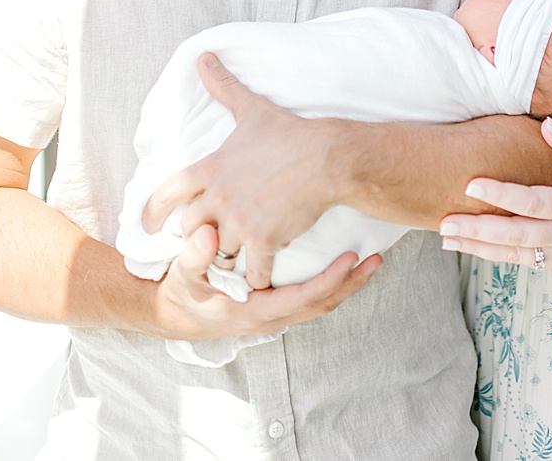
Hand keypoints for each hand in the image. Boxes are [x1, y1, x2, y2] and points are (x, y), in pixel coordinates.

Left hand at [142, 53, 347, 289]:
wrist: (331, 157)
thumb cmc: (291, 134)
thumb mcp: (252, 110)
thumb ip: (223, 86)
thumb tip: (204, 57)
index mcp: (209, 169)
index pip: (163, 197)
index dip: (152, 216)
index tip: (151, 229)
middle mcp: (217, 197)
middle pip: (191, 231)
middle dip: (200, 237)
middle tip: (212, 241)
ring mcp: (238, 221)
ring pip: (219, 253)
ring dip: (228, 258)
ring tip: (239, 259)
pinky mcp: (263, 240)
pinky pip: (251, 271)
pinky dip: (256, 277)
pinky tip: (263, 276)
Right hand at [150, 220, 380, 341]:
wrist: (175, 314)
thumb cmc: (183, 293)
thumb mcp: (182, 276)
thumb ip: (194, 258)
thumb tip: (208, 235)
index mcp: (253, 311)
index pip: (302, 298)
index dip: (329, 280)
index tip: (350, 258)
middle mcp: (271, 316)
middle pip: (322, 304)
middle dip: (351, 283)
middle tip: (376, 258)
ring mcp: (276, 312)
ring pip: (321, 303)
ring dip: (348, 284)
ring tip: (373, 259)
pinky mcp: (277, 304)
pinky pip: (313, 297)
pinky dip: (333, 283)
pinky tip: (347, 263)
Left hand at [439, 119, 551, 270]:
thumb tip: (545, 124)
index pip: (533, 201)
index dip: (501, 193)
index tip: (471, 183)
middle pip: (515, 236)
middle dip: (476, 230)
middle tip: (443, 222)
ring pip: (513, 256)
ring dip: (478, 248)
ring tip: (447, 238)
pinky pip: (523, 262)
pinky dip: (496, 255)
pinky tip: (472, 246)